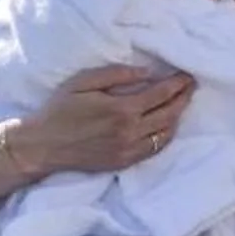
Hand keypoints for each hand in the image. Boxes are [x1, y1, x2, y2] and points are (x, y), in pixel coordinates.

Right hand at [13, 64, 193, 175]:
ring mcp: (128, 150)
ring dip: (177, 117)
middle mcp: (130, 132)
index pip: (161, 95)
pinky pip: (154, 149)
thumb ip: (117, 74)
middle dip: (184, 98)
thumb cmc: (60, 109)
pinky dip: (165, 136)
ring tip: (181, 103)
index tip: (187, 75)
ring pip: (165, 134)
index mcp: (121, 109)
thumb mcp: (83, 82)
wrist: (44, 145)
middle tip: (191, 86)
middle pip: (169, 114)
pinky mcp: (123, 162)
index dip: (177, 84)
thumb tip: (146, 73)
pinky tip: (166, 126)